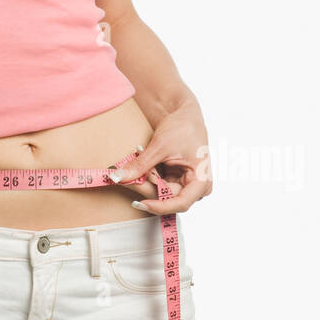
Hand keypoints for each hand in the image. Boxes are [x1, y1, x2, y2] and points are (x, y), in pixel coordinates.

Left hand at [110, 99, 212, 215]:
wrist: (183, 114)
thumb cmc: (182, 127)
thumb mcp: (160, 146)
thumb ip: (140, 165)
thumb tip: (118, 178)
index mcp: (201, 181)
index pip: (180, 203)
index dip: (159, 206)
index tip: (138, 202)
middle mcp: (195, 187)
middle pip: (167, 198)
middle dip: (146, 186)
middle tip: (125, 178)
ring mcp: (185, 184)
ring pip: (160, 192)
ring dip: (145, 180)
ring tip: (134, 164)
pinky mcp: (175, 180)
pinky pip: (158, 184)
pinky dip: (147, 176)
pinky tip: (139, 166)